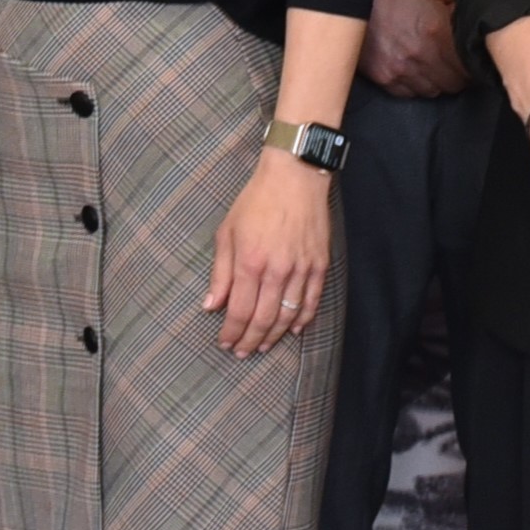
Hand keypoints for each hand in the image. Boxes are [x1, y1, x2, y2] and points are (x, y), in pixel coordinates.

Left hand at [208, 151, 335, 357]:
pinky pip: (311, 302)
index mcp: (249, 262)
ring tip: (263, 345)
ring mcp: (300, 270)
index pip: (238, 311)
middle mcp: (276, 271)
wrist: (295, 176)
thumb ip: (220, 272)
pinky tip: (292, 330)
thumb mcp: (227, 232)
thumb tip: (211, 304)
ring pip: (287, 316)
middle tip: (242, 352)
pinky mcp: (319, 265)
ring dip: (273, 335)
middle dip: (250, 341)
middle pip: (262, 320)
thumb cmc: (256, 200)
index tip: (225, 343)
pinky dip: (301, 320)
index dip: (231, 333)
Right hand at [364, 0, 466, 102]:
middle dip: (459, 75)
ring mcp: (402, 70)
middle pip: (454, 83)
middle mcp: (422, 55)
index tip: (473, 60)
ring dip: (438, 83)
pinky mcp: (384, 78)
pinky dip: (415, 87)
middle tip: (456, 65)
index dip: (474, 64)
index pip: (468, 64)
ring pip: (433, 92)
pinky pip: (408, 94)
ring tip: (436, 70)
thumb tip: (468, 1)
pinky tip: (415, 74)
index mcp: (437, 31)